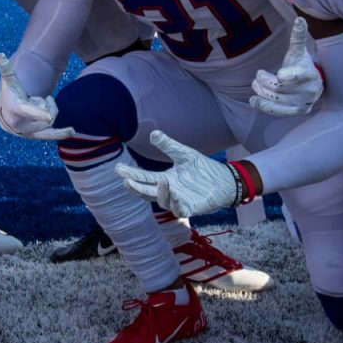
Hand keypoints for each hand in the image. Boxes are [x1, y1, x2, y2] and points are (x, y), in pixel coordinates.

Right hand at [0, 55, 65, 140]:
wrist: (8, 115)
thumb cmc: (10, 95)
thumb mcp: (9, 81)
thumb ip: (6, 69)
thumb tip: (0, 55)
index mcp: (16, 110)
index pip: (29, 110)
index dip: (38, 112)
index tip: (48, 116)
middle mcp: (21, 125)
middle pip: (44, 112)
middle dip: (44, 102)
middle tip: (36, 98)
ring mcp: (30, 132)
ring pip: (50, 119)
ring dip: (48, 109)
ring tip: (39, 104)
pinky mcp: (38, 136)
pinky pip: (51, 134)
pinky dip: (61, 133)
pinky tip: (71, 130)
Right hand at [118, 131, 242, 217]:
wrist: (224, 179)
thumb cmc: (203, 169)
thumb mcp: (184, 154)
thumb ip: (168, 146)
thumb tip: (153, 133)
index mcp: (165, 179)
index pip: (144, 178)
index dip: (131, 174)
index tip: (118, 168)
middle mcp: (169, 192)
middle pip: (147, 192)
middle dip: (136, 188)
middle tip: (126, 181)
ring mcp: (179, 201)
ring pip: (163, 202)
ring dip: (160, 193)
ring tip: (161, 181)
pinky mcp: (192, 207)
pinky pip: (180, 209)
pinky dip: (176, 203)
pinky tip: (174, 193)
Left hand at [249, 21, 323, 116]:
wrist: (314, 85)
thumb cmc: (301, 65)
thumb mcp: (299, 52)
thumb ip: (298, 37)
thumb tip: (299, 19)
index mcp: (309, 73)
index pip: (298, 75)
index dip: (289, 75)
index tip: (280, 74)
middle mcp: (308, 90)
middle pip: (281, 88)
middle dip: (266, 81)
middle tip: (257, 75)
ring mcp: (302, 102)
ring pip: (277, 99)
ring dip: (262, 92)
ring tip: (255, 85)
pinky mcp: (296, 112)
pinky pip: (279, 111)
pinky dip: (265, 107)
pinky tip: (253, 101)